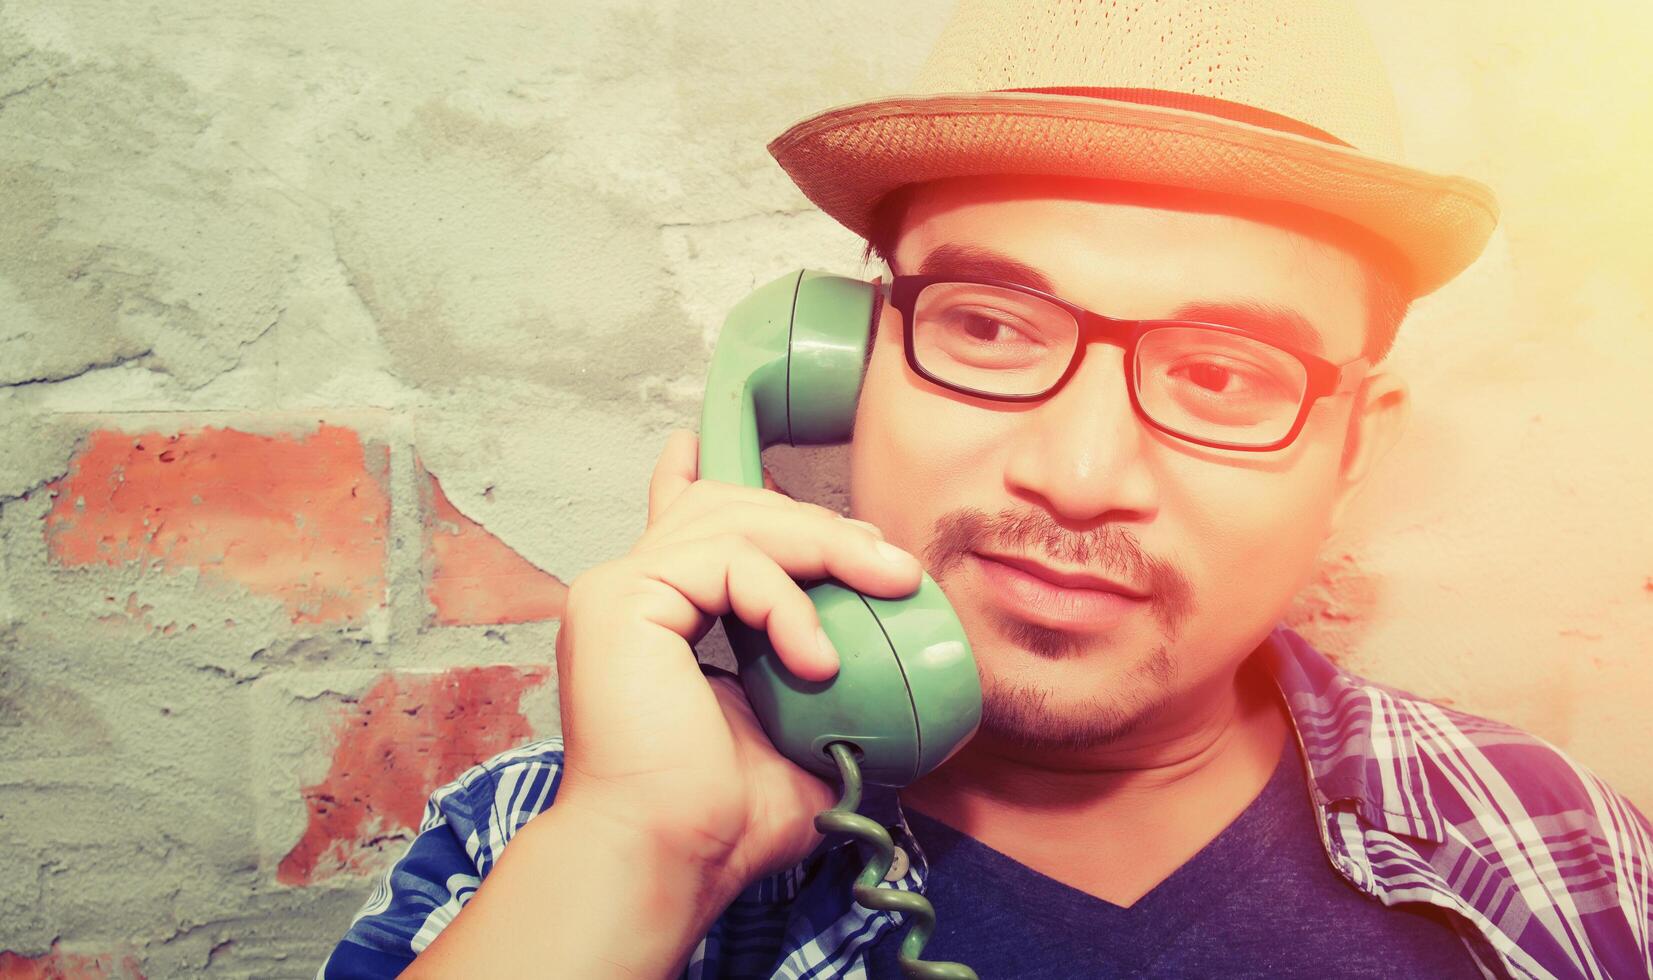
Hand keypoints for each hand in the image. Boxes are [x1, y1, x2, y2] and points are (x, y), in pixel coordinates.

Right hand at [547, 428, 921, 902]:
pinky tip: (817, 659)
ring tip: (889, 588)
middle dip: (822, 527)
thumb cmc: (718, 819)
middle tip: (892, 567)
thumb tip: (896, 693)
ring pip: (740, 522)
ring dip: (828, 548)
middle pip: (732, 510)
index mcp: (654, 615)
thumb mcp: (793, 737)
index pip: (680, 519)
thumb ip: (819, 690)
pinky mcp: (624, 597)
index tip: (734, 458)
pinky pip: (732, 563)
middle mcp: (629, 591)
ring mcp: (620, 589)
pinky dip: (789, 602)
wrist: (667, 856)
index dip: (703, 477)